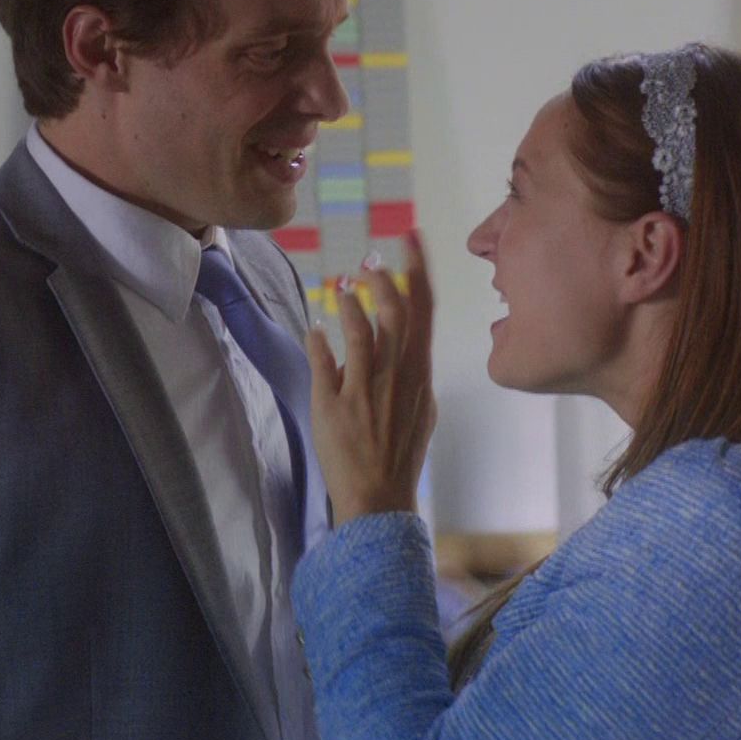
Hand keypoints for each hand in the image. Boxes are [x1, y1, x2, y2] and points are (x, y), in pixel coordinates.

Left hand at [307, 229, 437, 526]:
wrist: (379, 499)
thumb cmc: (398, 455)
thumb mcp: (418, 411)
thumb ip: (407, 376)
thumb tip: (400, 349)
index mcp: (420, 375)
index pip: (425, 313)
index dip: (418, 272)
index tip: (412, 240)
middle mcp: (399, 378)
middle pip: (397, 314)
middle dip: (386, 280)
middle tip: (372, 261)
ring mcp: (368, 391)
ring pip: (364, 333)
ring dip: (354, 304)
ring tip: (345, 287)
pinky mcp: (337, 406)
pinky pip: (328, 362)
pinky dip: (322, 340)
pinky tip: (316, 329)